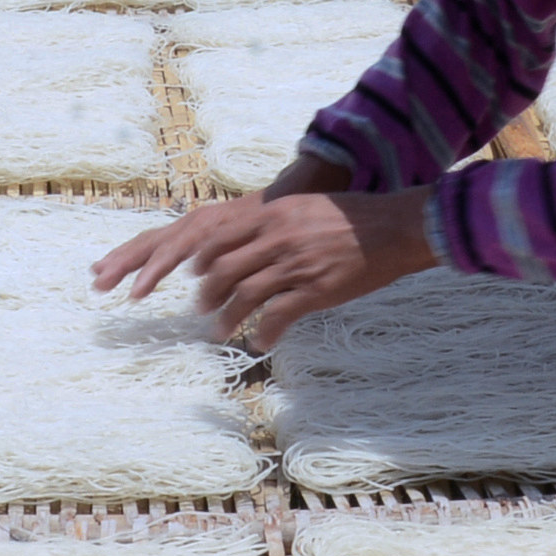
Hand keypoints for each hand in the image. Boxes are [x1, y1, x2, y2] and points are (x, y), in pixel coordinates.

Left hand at [90, 184, 435, 345]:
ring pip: (242, 294)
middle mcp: (274, 236)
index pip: (208, 237)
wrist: (396, 226)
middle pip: (216, 266)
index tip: (159, 277)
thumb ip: (266, 228)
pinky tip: (260, 342)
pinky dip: (263, 333)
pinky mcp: (315, 289)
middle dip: (195, 290)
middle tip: (181, 308)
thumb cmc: (349, 220)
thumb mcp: (300, 212)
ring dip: (225, 317)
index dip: (177, 259)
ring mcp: (293, 263)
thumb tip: (231, 254)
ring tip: (219, 331)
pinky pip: (277, 316)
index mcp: (267, 215)